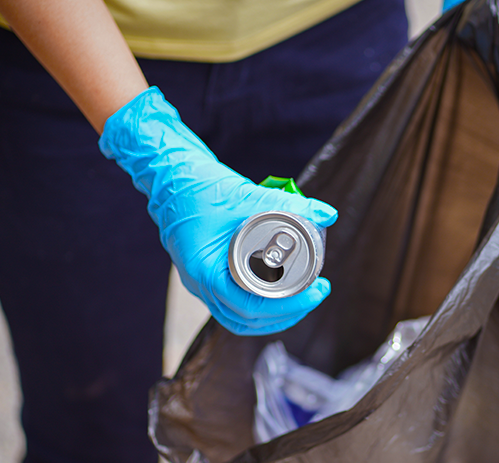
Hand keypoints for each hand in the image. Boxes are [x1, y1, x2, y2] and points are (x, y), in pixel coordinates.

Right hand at [99, 87, 338, 334]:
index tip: (317, 291)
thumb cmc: (200, 188)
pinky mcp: (205, 277)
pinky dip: (258, 306)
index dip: (289, 306)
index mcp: (205, 271)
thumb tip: (328, 213)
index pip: (250, 307)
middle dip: (287, 312)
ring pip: (239, 317)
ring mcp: (200, 285)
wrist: (170, 179)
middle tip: (317, 293)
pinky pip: (232, 305)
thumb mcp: (248, 196)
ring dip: (273, 315)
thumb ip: (290, 204)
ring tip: (303, 298)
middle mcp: (200, 285)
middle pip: (247, 319)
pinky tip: (280, 294)